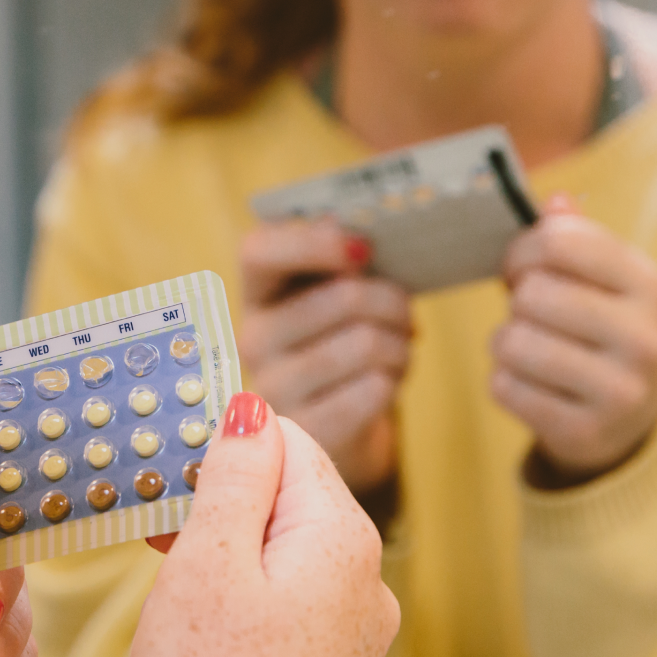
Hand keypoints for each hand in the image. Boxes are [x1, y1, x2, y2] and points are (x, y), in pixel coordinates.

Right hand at [133, 392, 399, 656]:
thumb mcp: (208, 565)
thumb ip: (235, 479)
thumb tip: (253, 409)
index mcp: (341, 537)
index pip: (286, 440)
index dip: (222, 443)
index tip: (167, 464)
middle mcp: (363, 577)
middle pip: (288, 492)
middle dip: (223, 496)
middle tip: (156, 518)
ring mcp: (351, 621)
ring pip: (283, 544)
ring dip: (228, 542)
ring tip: (171, 566)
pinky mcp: (330, 652)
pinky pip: (288, 590)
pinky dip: (244, 584)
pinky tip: (203, 605)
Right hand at [237, 219, 411, 491]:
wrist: (337, 428)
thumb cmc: (341, 345)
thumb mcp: (333, 297)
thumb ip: (338, 259)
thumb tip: (342, 226)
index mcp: (257, 294)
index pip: (259, 252)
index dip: (312, 242)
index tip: (363, 248)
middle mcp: (253, 339)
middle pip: (343, 297)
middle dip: (393, 301)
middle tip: (403, 314)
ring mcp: (274, 388)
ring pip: (367, 343)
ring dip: (400, 345)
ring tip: (396, 350)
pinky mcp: (306, 430)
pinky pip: (373, 388)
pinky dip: (393, 381)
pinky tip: (385, 383)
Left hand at [491, 195, 656, 486]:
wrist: (631, 418)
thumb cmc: (601, 327)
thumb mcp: (603, 278)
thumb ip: (574, 236)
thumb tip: (553, 200)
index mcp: (648, 283)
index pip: (561, 241)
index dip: (524, 250)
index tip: (524, 266)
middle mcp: (645, 337)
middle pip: (533, 294)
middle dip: (517, 301)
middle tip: (530, 313)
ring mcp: (619, 390)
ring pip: (513, 342)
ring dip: (506, 343)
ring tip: (529, 348)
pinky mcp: (585, 431)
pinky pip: (505, 388)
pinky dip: (505, 382)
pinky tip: (531, 384)